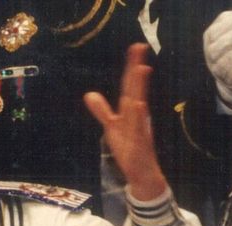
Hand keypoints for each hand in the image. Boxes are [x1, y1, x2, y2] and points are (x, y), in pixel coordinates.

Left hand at [84, 43, 167, 198]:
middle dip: (136, 68)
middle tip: (140, 47)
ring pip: (138, 105)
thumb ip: (102, 110)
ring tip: (140, 69)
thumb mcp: (112, 127)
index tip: (135, 47)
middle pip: (135, 88)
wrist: (142, 173)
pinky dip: (137, 116)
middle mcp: (137, 115)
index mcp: (132, 110)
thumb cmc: (129, 149)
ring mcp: (139, 128)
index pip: (130, 84)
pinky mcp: (140, 142)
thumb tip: (89, 94)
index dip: (131, 66)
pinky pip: (138, 128)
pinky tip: (138, 103)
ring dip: (139, 88)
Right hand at [203, 8, 231, 108]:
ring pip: (213, 50)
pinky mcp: (221, 75)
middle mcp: (212, 45)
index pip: (224, 19)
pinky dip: (226, 60)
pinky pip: (219, 68)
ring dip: (225, 41)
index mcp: (217, 32)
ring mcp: (214, 61)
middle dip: (230, 24)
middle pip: (214, 32)